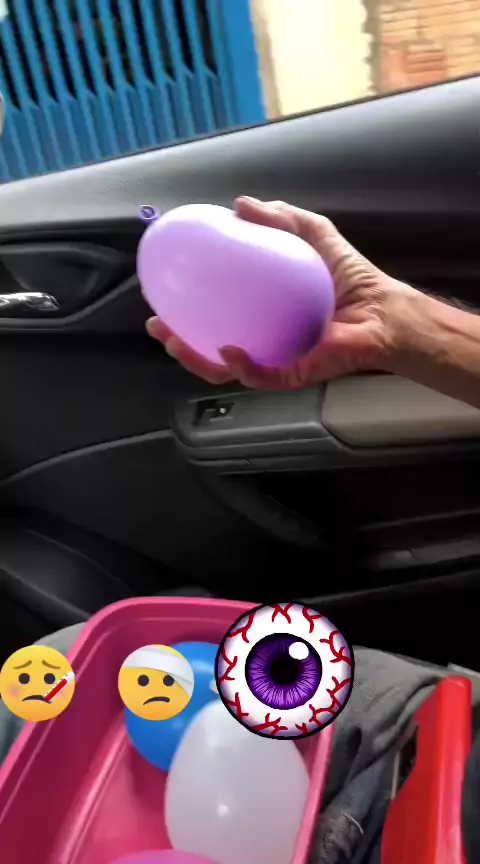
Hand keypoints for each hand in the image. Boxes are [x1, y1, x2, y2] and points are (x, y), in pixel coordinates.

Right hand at [146, 197, 416, 388]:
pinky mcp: (296, 373)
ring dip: (197, 360)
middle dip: (179, 343)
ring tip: (176, 343)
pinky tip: (228, 351)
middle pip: (211, 349)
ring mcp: (277, 359)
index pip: (217, 315)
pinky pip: (263, 375)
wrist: (384, 310)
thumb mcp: (313, 235)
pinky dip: (243, 366)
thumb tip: (241, 204)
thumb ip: (281, 218)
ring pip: (228, 370)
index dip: (186, 311)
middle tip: (160, 326)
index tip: (163, 298)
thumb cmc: (352, 279)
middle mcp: (264, 339)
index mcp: (262, 312)